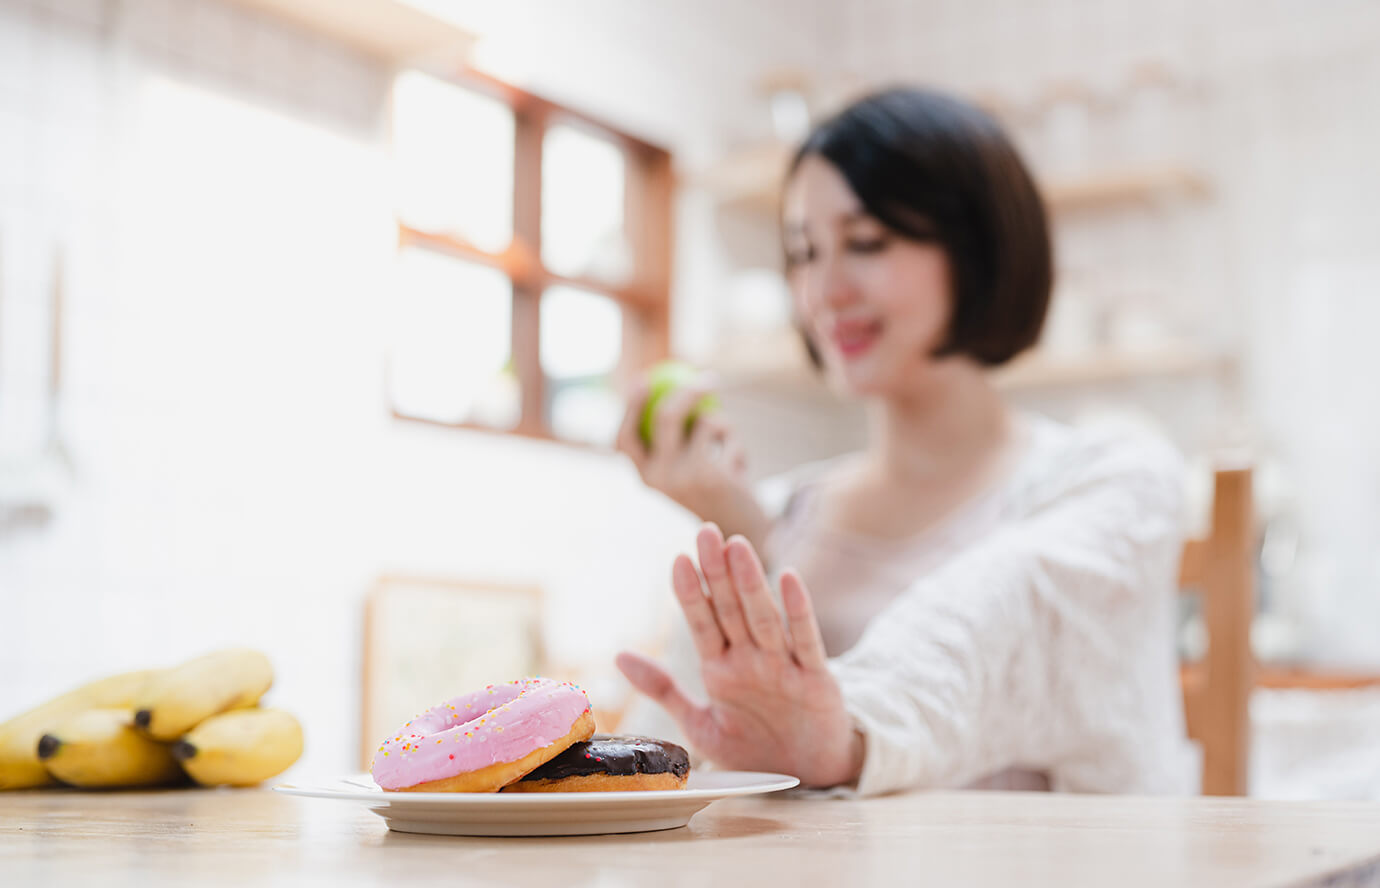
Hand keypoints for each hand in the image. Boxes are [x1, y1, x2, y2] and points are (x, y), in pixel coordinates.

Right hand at [615, 382, 768, 549]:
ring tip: (726, 446)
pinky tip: (738, 463)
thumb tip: (663, 388)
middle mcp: (658, 478)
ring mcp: (683, 476)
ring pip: (704, 421)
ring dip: (721, 424)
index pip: (624, 438)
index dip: (628, 407)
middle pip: (664, 417)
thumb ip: (670, 439)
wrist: (741, 529)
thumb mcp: (684, 467)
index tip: (643, 379)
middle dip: (687, 391)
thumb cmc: (711, 490)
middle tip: (708, 379)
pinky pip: (724, 433)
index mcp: (644, 477)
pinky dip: (734, 440)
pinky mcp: (711, 474)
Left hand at [616, 523, 863, 787]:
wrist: (805, 778)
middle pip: (731, 608)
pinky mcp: (815, 679)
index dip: (691, 592)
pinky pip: (806, 640)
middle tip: (705, 531)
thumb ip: (664, 690)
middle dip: (717, 570)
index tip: (678, 559)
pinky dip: (798, 610)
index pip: (702, 622)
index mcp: (722, 668)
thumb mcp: (699, 725)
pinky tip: (788, 578)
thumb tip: (619, 657)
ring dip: (750, 581)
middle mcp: (751, 658)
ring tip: (736, 544)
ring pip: (763, 616)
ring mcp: (783, 666)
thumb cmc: (753, 747)